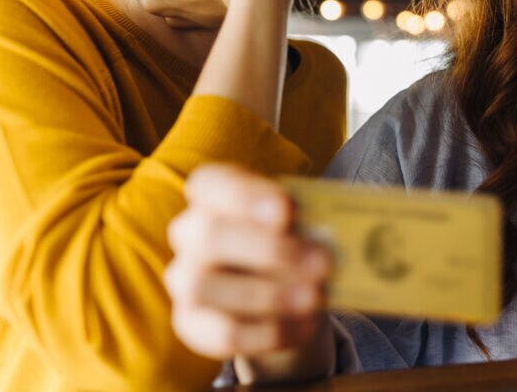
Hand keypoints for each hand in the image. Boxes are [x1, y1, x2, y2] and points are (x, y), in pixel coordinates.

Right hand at [166, 164, 330, 362]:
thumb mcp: (304, 223)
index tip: (288, 209)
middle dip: (269, 249)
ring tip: (314, 298)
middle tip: (322, 262)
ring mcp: (184, 278)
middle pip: (210, 235)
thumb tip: (331, 240)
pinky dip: (269, 332)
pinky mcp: (190, 323)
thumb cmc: (293, 240)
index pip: (213, 184)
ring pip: (206, 286)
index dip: (247, 196)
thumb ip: (311, 224)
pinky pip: (222, 333)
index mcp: (214, 192)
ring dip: (267, 295)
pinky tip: (305, 326)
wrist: (281, 289)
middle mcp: (189, 231)